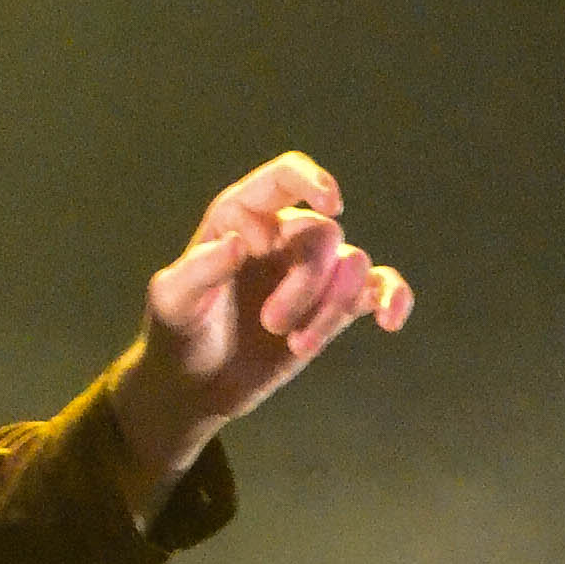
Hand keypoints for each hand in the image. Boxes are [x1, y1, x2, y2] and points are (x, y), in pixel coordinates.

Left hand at [108, 153, 412, 504]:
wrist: (193, 385)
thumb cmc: (177, 332)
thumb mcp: (172, 302)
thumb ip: (199, 270)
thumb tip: (239, 243)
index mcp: (242, 217)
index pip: (285, 178)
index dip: (312, 181)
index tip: (332, 205)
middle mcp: (282, 236)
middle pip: (322, 236)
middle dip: (305, 284)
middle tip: (271, 325)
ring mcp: (312, 272)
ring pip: (352, 266)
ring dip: (333, 306)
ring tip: (299, 346)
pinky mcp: (333, 308)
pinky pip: (378, 288)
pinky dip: (392, 297)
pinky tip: (390, 320)